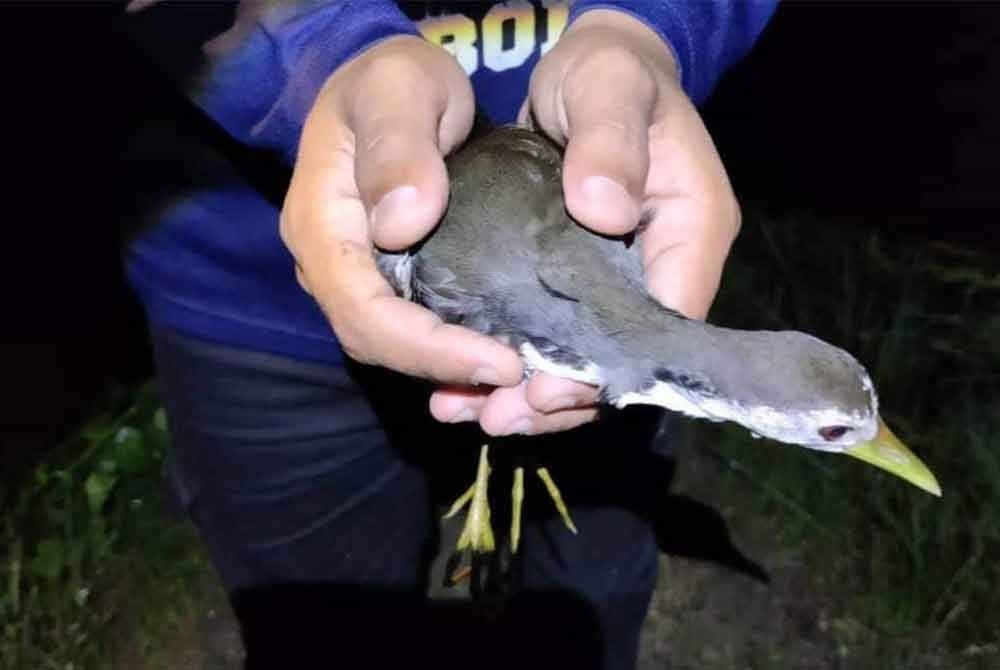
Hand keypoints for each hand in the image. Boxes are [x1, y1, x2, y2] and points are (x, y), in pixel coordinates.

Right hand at [281, 36, 522, 389]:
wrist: (389, 84)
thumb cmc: (393, 78)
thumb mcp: (400, 86)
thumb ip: (397, 145)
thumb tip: (401, 224)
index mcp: (319, 222)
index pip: (363, 309)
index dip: (426, 347)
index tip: (498, 360)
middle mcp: (328, 261)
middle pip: (374, 340)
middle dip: (443, 367)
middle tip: (518, 375)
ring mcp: (352, 273)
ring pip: (391, 344)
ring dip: (448, 368)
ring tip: (514, 376)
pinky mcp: (383, 277)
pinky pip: (409, 329)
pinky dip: (449, 351)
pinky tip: (497, 356)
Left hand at [431, 9, 740, 434]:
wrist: (587, 74)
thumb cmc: (609, 74)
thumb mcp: (611, 85)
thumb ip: (612, 141)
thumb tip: (603, 209)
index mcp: (691, 230)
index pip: (667, 323)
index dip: (612, 367)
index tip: (548, 388)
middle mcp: (663, 269)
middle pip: (624, 359)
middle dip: (563, 398)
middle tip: (496, 416)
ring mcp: (622, 284)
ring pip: (587, 360)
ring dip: (533, 395)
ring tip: (472, 412)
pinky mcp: (581, 286)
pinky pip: (557, 339)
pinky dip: (517, 364)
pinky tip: (469, 385)